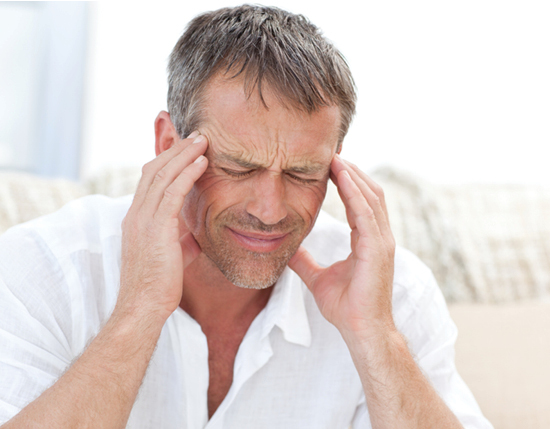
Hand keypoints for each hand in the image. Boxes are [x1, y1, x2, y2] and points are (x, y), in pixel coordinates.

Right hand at [116, 132, 208, 321]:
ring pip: (163, 176)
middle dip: (176, 150)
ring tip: (203, 140)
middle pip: (154, 170)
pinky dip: (187, 173)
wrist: (144, 306)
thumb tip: (193, 235)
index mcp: (137, 218)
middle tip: (197, 135)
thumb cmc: (159, 284)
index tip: (187, 148)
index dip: (168, 160)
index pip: (149, 179)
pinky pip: (172, 192)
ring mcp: (143, 220)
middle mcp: (136, 214)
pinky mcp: (156, 228)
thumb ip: (179, 240)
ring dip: (184, 155)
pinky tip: (202, 162)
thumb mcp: (170, 255)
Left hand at [289, 155, 395, 338]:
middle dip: (351, 171)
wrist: (361, 331)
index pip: (360, 202)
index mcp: (368, 241)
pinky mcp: (378, 250)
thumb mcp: (318, 278)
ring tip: (335, 158)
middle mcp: (379, 237)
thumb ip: (305, 262)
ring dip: (353, 176)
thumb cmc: (346, 307)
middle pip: (369, 193)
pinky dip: (354, 193)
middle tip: (332, 152)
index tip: (330, 165)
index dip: (347, 181)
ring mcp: (382, 242)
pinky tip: (342, 178)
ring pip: (370, 197)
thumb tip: (286, 250)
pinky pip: (366, 214)